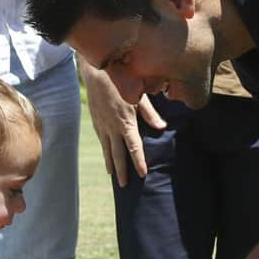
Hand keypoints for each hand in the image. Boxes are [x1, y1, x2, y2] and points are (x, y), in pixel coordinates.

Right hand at [79, 56, 166, 185]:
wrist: (97, 72)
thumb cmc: (123, 80)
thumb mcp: (140, 95)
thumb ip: (150, 113)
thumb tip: (162, 127)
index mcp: (126, 122)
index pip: (134, 147)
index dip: (138, 161)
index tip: (142, 174)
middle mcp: (112, 127)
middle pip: (118, 154)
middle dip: (122, 170)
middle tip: (124, 186)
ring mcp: (102, 124)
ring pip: (107, 149)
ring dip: (111, 163)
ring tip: (114, 176)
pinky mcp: (96, 120)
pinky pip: (101, 139)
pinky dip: (104, 150)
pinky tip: (106, 156)